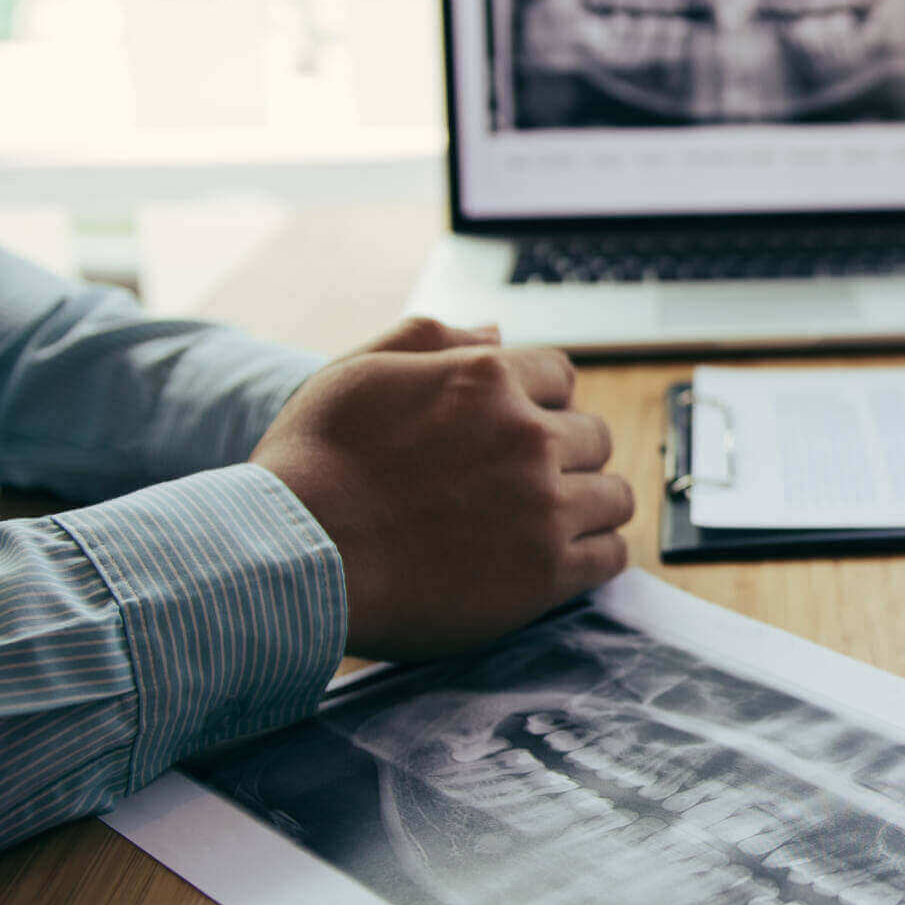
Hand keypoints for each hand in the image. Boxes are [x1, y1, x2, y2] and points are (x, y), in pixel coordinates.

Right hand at [251, 318, 634, 660]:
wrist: (290, 558)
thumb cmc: (310, 465)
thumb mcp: (357, 373)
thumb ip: (430, 340)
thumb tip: (496, 331)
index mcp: (486, 378)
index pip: (561, 377)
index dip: (543, 404)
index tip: (520, 432)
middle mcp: (526, 436)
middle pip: (594, 435)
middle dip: (567, 455)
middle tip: (527, 483)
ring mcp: (542, 505)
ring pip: (614, 495)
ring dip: (589, 504)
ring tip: (551, 523)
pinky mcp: (545, 573)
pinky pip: (611, 554)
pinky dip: (595, 555)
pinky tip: (562, 560)